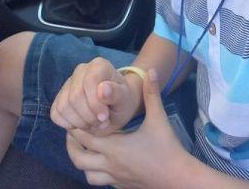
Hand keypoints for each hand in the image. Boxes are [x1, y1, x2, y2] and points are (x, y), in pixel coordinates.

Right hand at [51, 57, 142, 135]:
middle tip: (101, 123)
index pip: (89, 82)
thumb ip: (116, 94)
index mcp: (99, 65)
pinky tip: (82, 122)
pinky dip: (68, 124)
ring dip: (79, 122)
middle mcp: (81, 70)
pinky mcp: (59, 97)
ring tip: (94, 123)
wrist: (115, 107)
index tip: (105, 117)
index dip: (95, 104)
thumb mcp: (125, 99)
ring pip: (63, 106)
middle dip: (88, 116)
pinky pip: (56, 113)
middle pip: (74, 97)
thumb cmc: (121, 101)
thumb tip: (102, 89)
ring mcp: (68, 83)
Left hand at [66, 68, 191, 188]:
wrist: (176, 178)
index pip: (85, 137)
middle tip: (73, 131)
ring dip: (82, 161)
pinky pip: (99, 181)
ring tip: (84, 148)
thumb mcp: (158, 118)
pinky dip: (94, 172)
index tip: (74, 116)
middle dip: (72, 145)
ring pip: (86, 174)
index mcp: (115, 146)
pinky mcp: (120, 186)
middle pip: (79, 158)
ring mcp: (114, 178)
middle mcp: (109, 164)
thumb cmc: (166, 147)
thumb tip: (151, 70)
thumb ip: (152, 93)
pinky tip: (101, 162)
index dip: (76, 127)